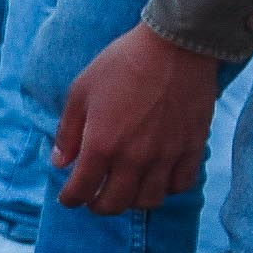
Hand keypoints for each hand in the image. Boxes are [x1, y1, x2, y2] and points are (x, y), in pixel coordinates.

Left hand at [51, 22, 219, 213]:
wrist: (175, 46)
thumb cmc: (122, 63)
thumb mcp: (81, 91)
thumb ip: (68, 132)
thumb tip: (60, 163)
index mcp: (101, 144)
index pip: (81, 191)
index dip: (70, 199)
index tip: (68, 197)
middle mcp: (134, 157)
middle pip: (114, 204)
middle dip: (98, 206)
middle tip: (94, 198)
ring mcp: (166, 155)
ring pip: (148, 201)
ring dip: (132, 201)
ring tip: (125, 189)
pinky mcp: (192, 148)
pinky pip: (181, 185)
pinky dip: (167, 188)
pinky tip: (157, 177)